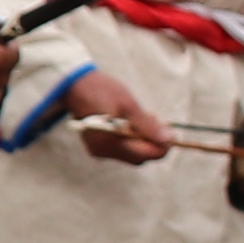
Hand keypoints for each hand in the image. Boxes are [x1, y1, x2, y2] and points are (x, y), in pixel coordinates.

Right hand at [61, 68, 176, 166]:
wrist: (73, 84)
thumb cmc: (101, 91)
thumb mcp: (129, 105)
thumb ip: (148, 125)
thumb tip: (169, 139)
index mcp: (112, 142)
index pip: (147, 155)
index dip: (162, 146)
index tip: (170, 132)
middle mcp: (104, 151)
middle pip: (140, 158)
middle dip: (152, 143)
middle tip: (155, 121)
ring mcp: (99, 150)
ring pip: (131, 154)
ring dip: (142, 141)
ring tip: (142, 119)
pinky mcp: (96, 146)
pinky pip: (121, 149)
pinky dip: (130, 140)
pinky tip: (129, 123)